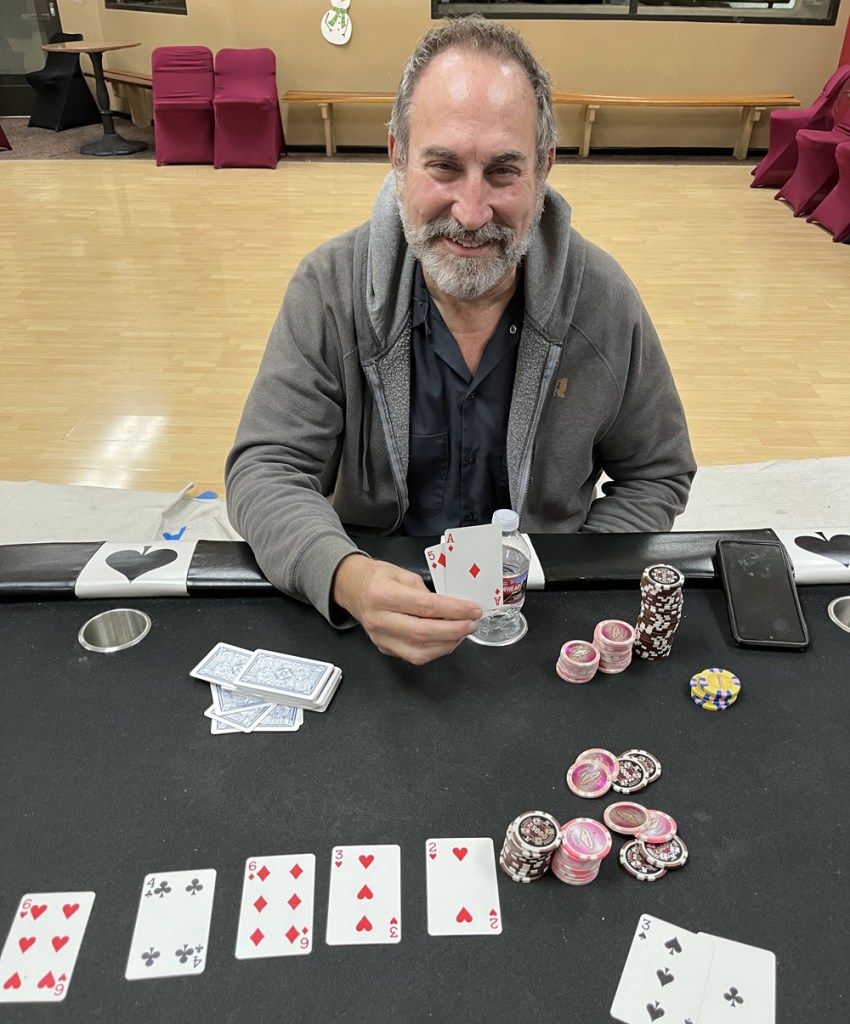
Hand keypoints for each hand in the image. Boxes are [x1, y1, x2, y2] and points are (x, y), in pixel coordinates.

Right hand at [331, 554, 481, 664]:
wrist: (351, 588)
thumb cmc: (377, 578)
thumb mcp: (403, 574)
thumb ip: (426, 593)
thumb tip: (453, 608)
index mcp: (383, 594)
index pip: (425, 607)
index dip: (454, 611)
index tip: (472, 610)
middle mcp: (380, 619)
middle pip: (423, 633)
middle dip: (454, 631)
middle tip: (471, 624)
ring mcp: (381, 637)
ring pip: (419, 652)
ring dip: (447, 644)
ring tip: (461, 632)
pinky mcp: (384, 648)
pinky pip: (414, 656)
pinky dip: (435, 650)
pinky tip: (446, 640)